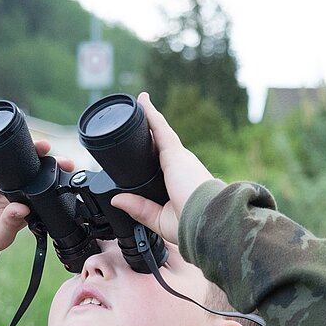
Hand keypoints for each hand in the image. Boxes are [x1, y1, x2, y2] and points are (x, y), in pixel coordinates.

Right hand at [0, 142, 73, 260]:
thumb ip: (11, 224)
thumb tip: (22, 209)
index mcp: (24, 205)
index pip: (43, 190)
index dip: (55, 183)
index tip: (66, 180)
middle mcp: (14, 190)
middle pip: (34, 171)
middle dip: (49, 162)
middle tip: (62, 160)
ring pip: (16, 160)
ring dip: (29, 150)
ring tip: (42, 146)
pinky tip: (8, 143)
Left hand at [110, 92, 212, 244]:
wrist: (208, 220)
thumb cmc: (192, 225)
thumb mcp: (160, 220)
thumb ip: (139, 209)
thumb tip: (117, 201)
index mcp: (180, 183)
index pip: (164, 165)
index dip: (155, 155)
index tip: (145, 148)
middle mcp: (181, 166)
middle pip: (162, 146)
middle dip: (151, 134)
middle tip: (137, 121)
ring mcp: (178, 157)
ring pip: (161, 133)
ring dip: (150, 118)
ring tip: (139, 102)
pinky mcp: (174, 152)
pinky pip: (159, 127)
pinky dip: (150, 114)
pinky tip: (141, 101)